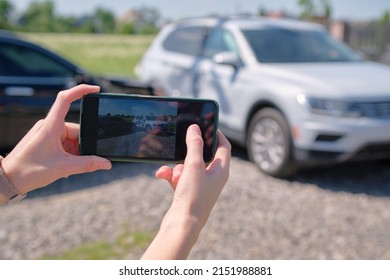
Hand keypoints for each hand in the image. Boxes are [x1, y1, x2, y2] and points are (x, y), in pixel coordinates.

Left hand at [1, 84, 111, 195]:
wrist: (8, 180)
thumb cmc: (29, 171)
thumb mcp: (63, 168)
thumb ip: (88, 164)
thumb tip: (107, 164)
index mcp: (51, 126)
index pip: (66, 99)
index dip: (81, 90)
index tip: (96, 90)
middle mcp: (49, 126)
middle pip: (76, 130)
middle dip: (81, 146)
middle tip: (78, 162)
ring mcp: (46, 133)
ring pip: (71, 139)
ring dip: (74, 153)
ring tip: (68, 168)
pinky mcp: (45, 141)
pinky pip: (64, 144)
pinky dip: (68, 155)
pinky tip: (64, 167)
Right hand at [142, 124, 230, 258]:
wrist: (182, 225)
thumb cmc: (193, 197)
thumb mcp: (193, 166)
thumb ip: (195, 145)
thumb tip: (195, 129)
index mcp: (221, 170)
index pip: (224, 146)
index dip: (216, 133)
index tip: (206, 124)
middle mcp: (213, 177)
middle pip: (203, 155)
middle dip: (188, 152)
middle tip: (181, 144)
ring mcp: (200, 185)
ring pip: (187, 166)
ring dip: (176, 166)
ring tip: (171, 172)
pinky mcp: (188, 192)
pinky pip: (179, 177)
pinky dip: (171, 175)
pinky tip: (162, 176)